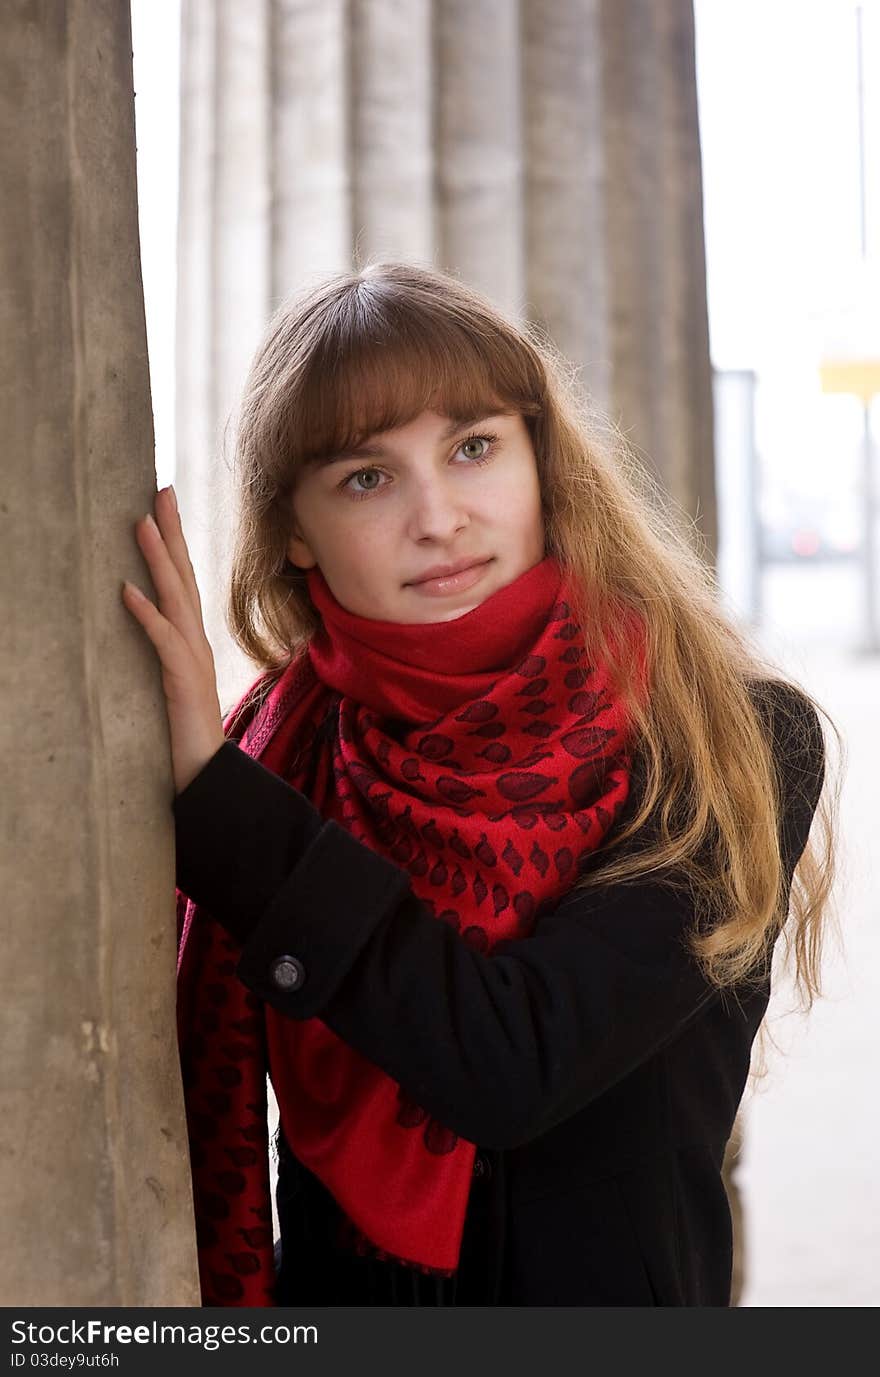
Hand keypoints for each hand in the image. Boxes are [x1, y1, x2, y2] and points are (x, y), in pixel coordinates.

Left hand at [121, 485, 225, 794]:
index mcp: (193, 639)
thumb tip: (141, 615)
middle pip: (184, 577)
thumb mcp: (171, 683)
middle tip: (160, 491)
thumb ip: (163, 651)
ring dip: (159, 561)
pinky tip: (128, 593)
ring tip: (143, 525)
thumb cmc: (185, 733)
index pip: (183, 580)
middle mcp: (197, 641)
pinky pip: (163, 642)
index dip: (175, 541)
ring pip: (176, 599)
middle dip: (172, 532)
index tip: (163, 504)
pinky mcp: (184, 681)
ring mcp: (194, 659)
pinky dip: (147, 616)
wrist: (207, 772)